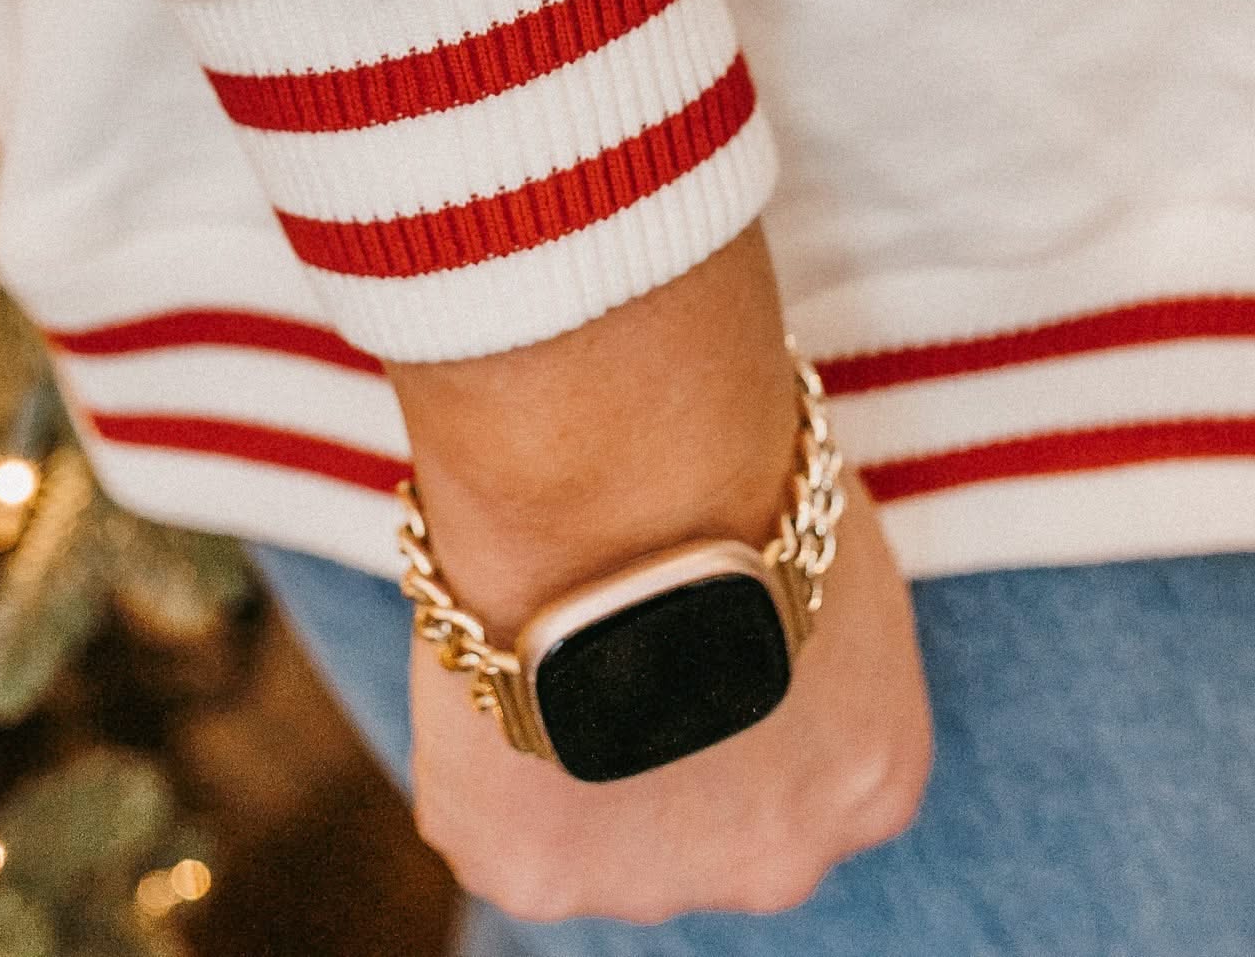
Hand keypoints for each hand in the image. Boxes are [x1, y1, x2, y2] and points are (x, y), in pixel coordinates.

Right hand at [381, 224, 931, 925]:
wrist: (631, 479)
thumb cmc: (733, 463)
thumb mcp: (821, 538)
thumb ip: (796, 607)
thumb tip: (751, 566)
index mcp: (873, 779)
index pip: (800, 755)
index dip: (727, 673)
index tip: (681, 606)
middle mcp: (781, 865)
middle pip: (708, 812)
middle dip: (659, 730)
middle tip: (607, 612)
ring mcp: (651, 884)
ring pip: (595, 822)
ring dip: (572, 736)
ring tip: (542, 614)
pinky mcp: (530, 876)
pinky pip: (483, 814)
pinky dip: (475, 732)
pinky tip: (488, 641)